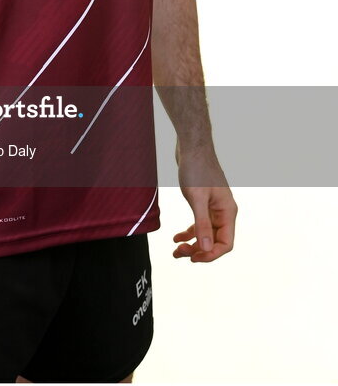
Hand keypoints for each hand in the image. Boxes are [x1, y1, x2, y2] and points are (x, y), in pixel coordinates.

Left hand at [173, 144, 237, 262]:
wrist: (192, 145)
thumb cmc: (196, 168)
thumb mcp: (197, 198)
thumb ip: (202, 224)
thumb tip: (206, 249)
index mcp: (227, 212)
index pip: (225, 244)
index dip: (210, 255)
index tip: (192, 258)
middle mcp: (224, 212)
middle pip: (215, 241)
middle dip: (198, 251)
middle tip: (179, 253)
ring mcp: (214, 207)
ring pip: (206, 234)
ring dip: (193, 244)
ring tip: (175, 250)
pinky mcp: (203, 202)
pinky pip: (199, 224)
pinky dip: (189, 232)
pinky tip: (176, 237)